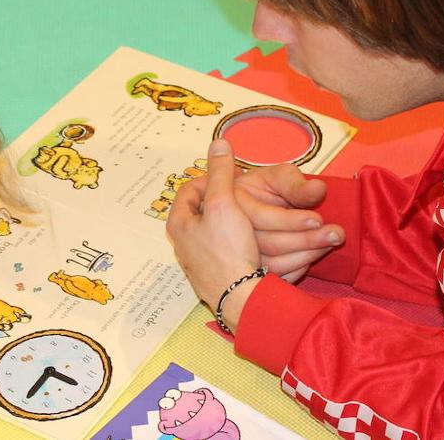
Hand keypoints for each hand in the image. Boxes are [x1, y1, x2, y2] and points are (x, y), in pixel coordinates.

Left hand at [166, 139, 262, 329]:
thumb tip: (219, 143)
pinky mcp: (219, 274)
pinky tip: (263, 239)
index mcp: (180, 223)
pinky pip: (232, 250)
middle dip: (231, 199)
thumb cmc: (227, 251)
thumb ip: (221, 173)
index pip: (190, 188)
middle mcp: (186, 242)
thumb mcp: (223, 204)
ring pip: (222, 230)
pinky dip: (248, 241)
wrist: (240, 299)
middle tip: (249, 193)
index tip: (234, 175)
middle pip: (207, 210)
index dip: (212, 176)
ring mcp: (202, 260)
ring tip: (259, 214)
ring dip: (242, 220)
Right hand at [233, 164, 345, 282]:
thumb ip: (295, 183)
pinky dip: (298, 270)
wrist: (257, 208)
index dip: (291, 220)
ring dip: (306, 256)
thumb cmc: (269, 188)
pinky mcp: (251, 271)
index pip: (261, 217)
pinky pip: (276, 278)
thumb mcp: (279, 177)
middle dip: (306, 240)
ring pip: (273, 265)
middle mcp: (230, 232)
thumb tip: (319, 189)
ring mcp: (238, 255)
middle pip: (268, 243)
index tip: (318, 220)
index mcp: (233, 201)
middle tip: (337, 235)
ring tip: (329, 244)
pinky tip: (312, 257)